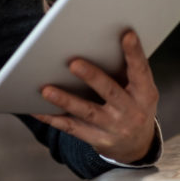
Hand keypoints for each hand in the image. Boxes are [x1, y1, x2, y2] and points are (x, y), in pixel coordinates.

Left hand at [32, 30, 158, 163]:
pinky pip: (71, 127)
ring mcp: (114, 127)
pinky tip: (35, 109)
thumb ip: (124, 71)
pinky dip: (52, 118)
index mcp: (144, 93)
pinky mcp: (98, 139)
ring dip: (65, 100)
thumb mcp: (138, 91)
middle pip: (110, 91)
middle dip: (92, 77)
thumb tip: (96, 42)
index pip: (140, 71)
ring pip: (87, 112)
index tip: (126, 35)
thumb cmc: (132, 106)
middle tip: (73, 63)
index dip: (134, 53)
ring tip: (46, 90)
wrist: (136, 145)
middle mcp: (132, 111)